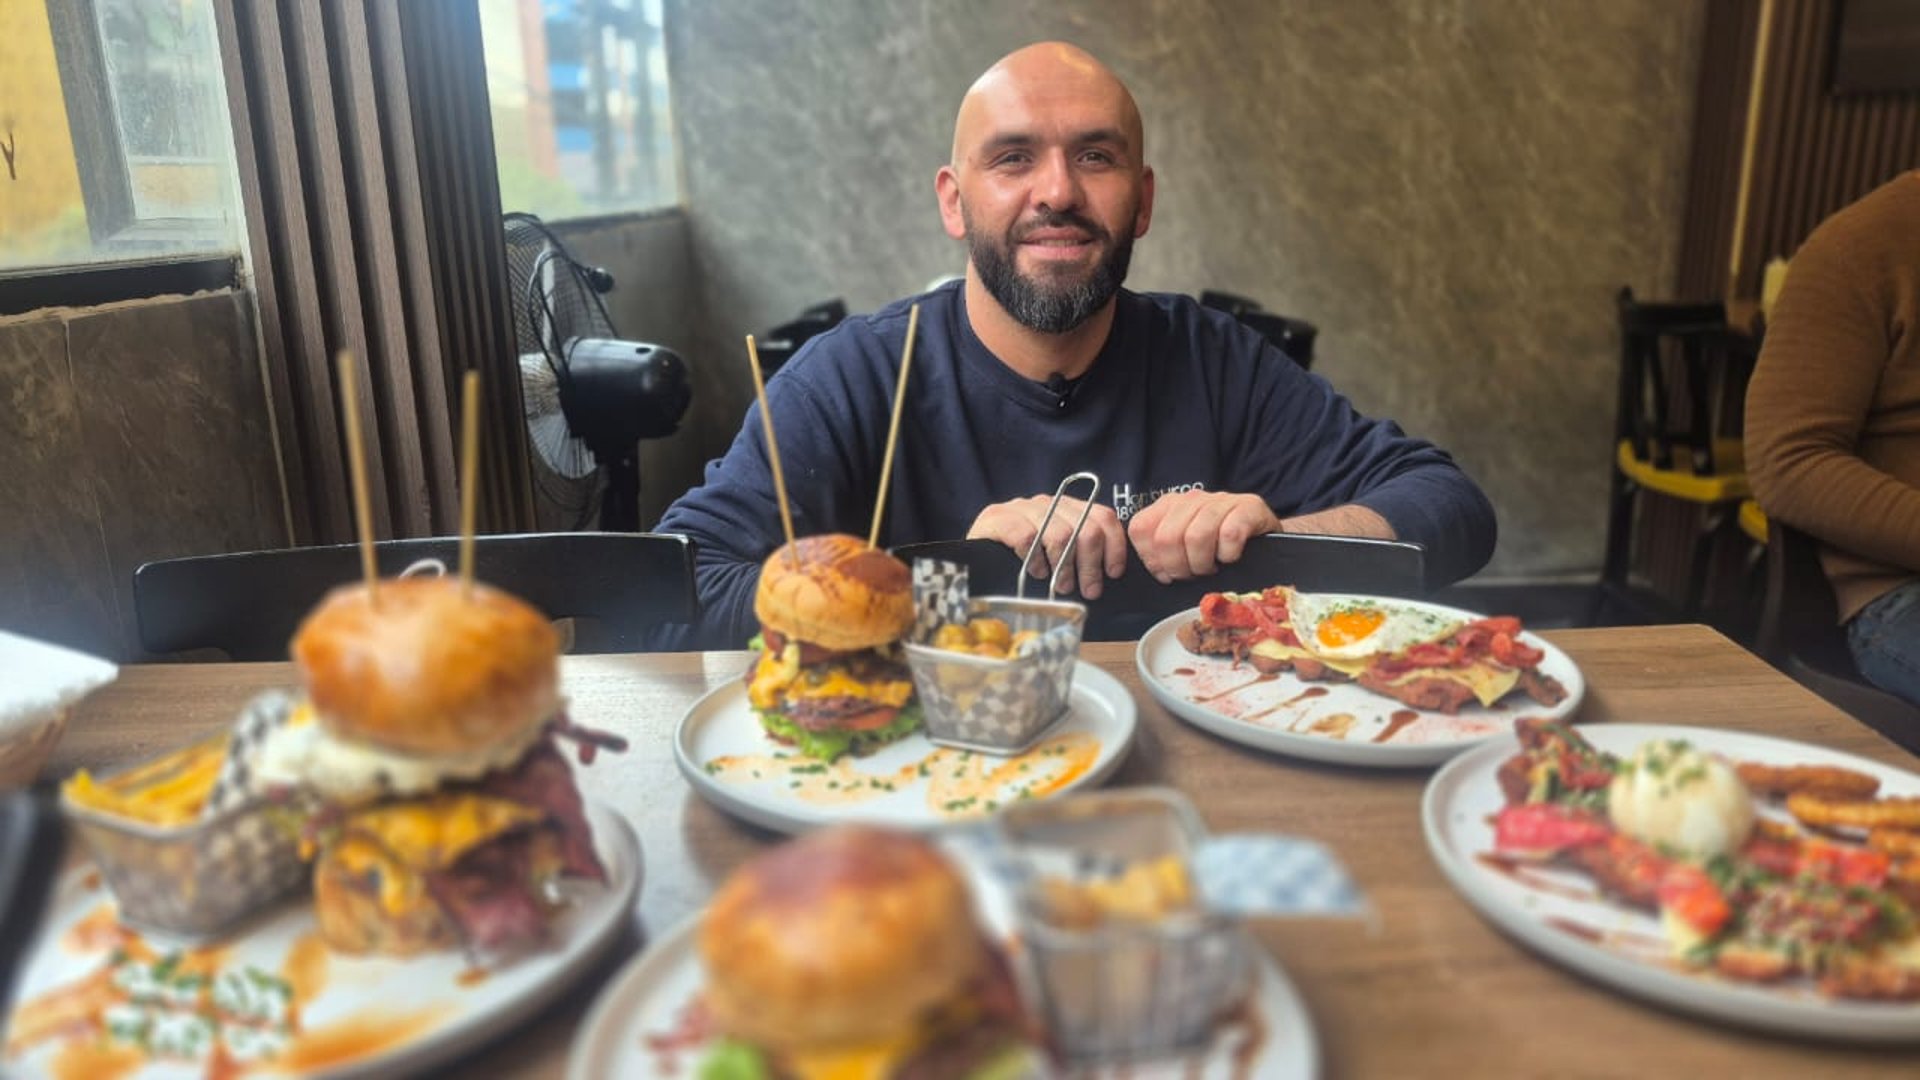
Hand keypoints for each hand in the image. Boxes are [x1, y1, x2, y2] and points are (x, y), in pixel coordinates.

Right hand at [967, 496, 1127, 597]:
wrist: (974, 563)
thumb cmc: (1021, 565)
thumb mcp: (1057, 558)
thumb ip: (1081, 555)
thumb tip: (1110, 574)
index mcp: (1067, 508)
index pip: (1103, 516)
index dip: (1114, 545)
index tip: (1113, 573)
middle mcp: (1047, 503)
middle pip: (1085, 528)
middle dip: (1091, 565)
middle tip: (1089, 590)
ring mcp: (1020, 507)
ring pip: (1059, 533)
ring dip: (1064, 566)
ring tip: (1061, 587)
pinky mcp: (996, 517)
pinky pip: (1026, 536)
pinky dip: (1035, 559)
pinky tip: (1035, 573)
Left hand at [1126, 490, 1282, 582]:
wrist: (1265, 538)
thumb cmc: (1218, 548)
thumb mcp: (1183, 548)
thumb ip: (1160, 553)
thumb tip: (1154, 573)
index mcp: (1169, 505)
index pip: (1140, 529)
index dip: (1152, 560)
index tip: (1168, 574)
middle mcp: (1192, 498)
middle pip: (1166, 537)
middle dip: (1178, 567)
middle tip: (1193, 574)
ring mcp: (1221, 500)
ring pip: (1196, 536)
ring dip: (1203, 564)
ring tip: (1211, 568)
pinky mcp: (1249, 507)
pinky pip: (1230, 535)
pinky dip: (1228, 555)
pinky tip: (1231, 557)